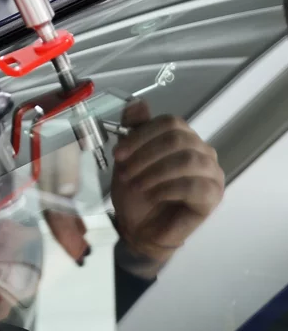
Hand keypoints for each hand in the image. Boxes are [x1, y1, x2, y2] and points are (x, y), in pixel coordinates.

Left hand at [111, 101, 224, 266]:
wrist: (140, 228)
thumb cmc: (137, 191)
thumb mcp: (128, 157)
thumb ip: (134, 129)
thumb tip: (137, 102)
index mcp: (184, 138)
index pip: (169, 122)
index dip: (141, 136)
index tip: (118, 154)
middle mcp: (203, 151)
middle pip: (177, 139)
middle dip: (145, 156)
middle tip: (125, 173)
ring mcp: (212, 173)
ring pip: (186, 160)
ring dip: (154, 172)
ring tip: (136, 185)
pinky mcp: (213, 196)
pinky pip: (193, 185)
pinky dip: (167, 189)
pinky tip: (153, 195)